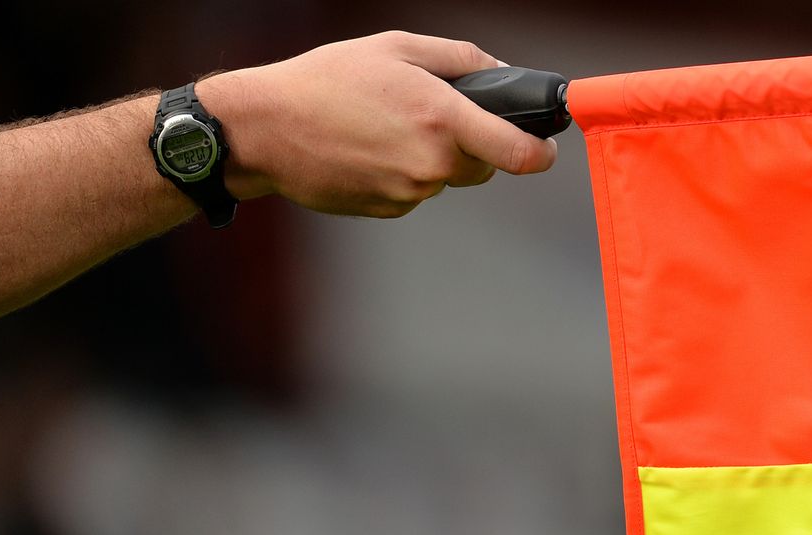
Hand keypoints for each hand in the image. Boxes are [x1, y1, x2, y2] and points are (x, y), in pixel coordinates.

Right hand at [196, 31, 556, 217]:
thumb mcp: (397, 48)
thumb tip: (503, 74)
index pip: (521, 154)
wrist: (264, 129)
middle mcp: (432, 163)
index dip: (542, 152)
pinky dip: (403, 171)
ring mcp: (411, 192)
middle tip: (431, 113)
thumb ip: (460, 60)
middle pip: (485, 166)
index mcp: (443, 119)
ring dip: (432, 155)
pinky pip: (415, 191)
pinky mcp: (389, 209)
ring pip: (446, 177)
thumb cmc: (327, 80)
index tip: (546, 146)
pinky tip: (368, 148)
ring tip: (385, 125)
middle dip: (474, 143)